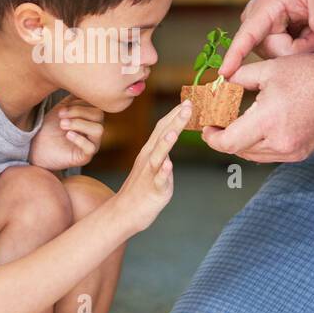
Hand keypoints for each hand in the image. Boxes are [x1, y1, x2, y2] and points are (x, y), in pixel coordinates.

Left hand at [29, 95, 104, 170]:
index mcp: (90, 116)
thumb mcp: (61, 108)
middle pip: (99, 115)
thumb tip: (80, 83)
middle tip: (60, 115)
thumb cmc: (50, 127)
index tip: (62, 107)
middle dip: (79, 112)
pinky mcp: (85, 156)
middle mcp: (94, 129)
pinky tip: (67, 135)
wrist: (37, 146)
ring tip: (62, 125)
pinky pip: (91, 148)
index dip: (80, 103)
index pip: (96, 104)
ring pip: (99, 130)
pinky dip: (79, 139)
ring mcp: (92, 143)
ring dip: (79, 124)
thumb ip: (72, 98)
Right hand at [114, 101, 190, 232]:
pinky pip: (158, 180)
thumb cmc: (142, 188)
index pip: (163, 127)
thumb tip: (172, 136)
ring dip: (166, 143)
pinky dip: (163, 172)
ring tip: (174, 131)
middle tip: (189, 104)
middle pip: (162, 135)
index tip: (188, 100)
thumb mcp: (153, 164)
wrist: (125, 212)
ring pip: (158, 156)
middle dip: (176, 120)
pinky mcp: (153, 189)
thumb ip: (162, 149)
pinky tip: (168, 166)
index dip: (175, 114)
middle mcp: (149, 158)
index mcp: (151, 151)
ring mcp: (150, 174)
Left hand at [203, 50, 313, 162]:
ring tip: (239, 123)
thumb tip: (221, 83)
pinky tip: (263, 127)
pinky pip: (274, 154)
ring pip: (257, 155)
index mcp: (268, 121)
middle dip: (226, 138)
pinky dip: (263, 143)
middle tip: (220, 123)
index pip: (228, 143)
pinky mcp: (305, 152)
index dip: (212, 138)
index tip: (208, 128)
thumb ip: (239, 78)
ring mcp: (294, 151)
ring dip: (244, 142)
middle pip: (240, 151)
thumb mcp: (270, 68)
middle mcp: (280, 142)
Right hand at [220, 0, 313, 77]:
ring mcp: (263, 38)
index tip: (224, 73)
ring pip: (286, 59)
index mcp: (263, 11)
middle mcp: (257, 26)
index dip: (235, 55)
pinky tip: (311, 34)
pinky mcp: (271, 44)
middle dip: (306, 47)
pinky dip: (305, 49)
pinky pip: (288, 58)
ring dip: (307, 48)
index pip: (247, 36)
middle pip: (280, 55)